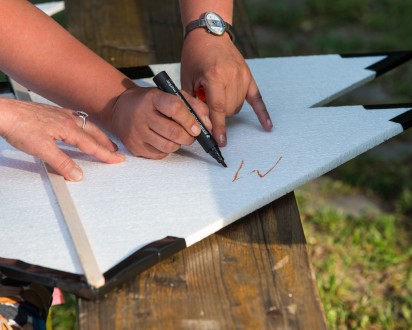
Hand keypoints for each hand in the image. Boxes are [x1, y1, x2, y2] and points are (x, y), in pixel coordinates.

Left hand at [0, 98, 124, 180]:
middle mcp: (68, 119)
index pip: (92, 145)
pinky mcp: (52, 112)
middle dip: (106, 143)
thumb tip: (77, 174)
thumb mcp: (42, 150)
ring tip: (102, 139)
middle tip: (115, 151)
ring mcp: (60, 114)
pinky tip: (80, 125)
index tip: (118, 159)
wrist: (3, 112)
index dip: (106, 154)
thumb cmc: (19, 126)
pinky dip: (84, 124)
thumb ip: (62, 163)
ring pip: (86, 124)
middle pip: (93, 133)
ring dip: (97, 133)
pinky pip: (76, 117)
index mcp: (69, 129)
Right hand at [110, 86, 210, 158]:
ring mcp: (136, 132)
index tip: (197, 128)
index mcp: (153, 98)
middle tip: (191, 135)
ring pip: (168, 146)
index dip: (190, 120)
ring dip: (179, 144)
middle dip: (188, 137)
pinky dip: (167, 150)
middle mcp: (142, 115)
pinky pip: (159, 154)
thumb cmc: (151, 102)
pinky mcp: (134, 147)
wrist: (120, 108)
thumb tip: (208, 125)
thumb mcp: (170, 95)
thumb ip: (193, 105)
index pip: (175, 108)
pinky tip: (164, 140)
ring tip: (178, 137)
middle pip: (173, 132)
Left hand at [180, 30, 272, 145]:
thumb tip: (201, 123)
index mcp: (214, 76)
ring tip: (216, 96)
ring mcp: (243, 76)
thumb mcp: (187, 78)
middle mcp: (231, 76)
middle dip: (217, 114)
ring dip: (227, 109)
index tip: (220, 142)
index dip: (218, 127)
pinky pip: (258, 98)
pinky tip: (268, 126)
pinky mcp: (249, 76)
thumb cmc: (195, 55)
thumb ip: (193, 101)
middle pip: (228, 110)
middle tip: (206, 105)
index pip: (217, 108)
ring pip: (238, 106)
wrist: (209, 34)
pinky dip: (262, 113)